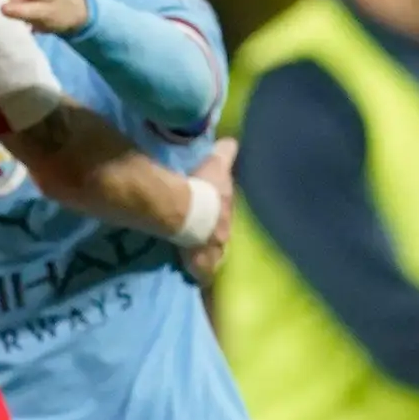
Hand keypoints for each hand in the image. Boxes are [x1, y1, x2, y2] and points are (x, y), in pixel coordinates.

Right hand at [180, 138, 238, 283]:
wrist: (186, 210)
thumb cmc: (204, 186)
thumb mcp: (216, 164)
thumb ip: (225, 154)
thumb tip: (232, 141)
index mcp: (229, 209)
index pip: (228, 213)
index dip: (222, 214)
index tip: (217, 215)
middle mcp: (227, 232)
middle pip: (224, 236)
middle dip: (217, 235)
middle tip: (207, 235)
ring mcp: (215, 250)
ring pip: (216, 256)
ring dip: (209, 255)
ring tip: (202, 256)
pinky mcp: (201, 264)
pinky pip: (203, 273)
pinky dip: (200, 274)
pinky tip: (198, 278)